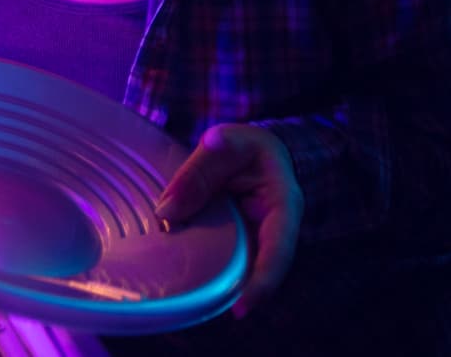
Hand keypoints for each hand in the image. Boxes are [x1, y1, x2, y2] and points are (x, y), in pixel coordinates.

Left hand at [155, 123, 303, 317]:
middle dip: (235, 291)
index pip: (279, 249)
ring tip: (187, 298)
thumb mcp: (225, 143)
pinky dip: (205, 267)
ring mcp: (257, 240)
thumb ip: (197, 172)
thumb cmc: (245, 145)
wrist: (252, 149)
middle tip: (203, 307)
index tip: (242, 307)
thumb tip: (166, 211)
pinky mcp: (238, 243)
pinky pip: (225, 260)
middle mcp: (275, 230)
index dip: (263, 281)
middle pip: (260, 270)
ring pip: (240, 269)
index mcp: (284, 204)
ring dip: (217, 283)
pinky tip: (181, 274)